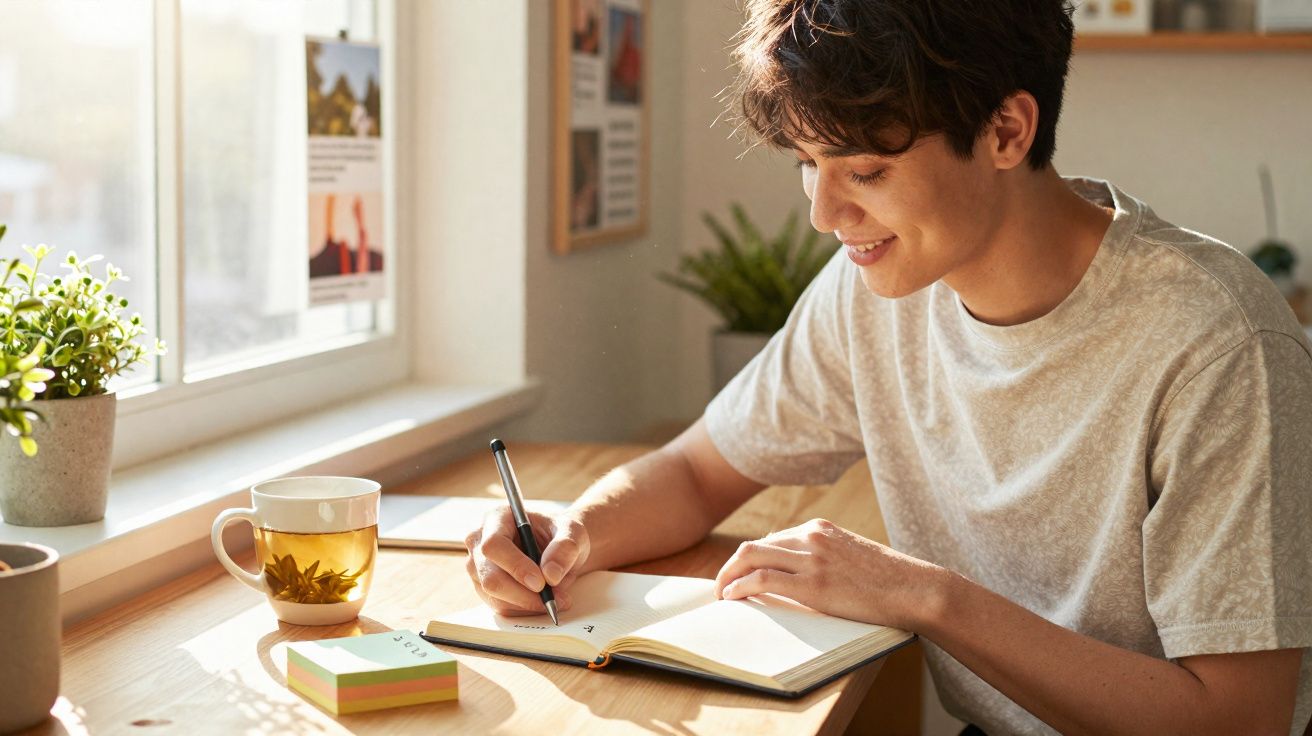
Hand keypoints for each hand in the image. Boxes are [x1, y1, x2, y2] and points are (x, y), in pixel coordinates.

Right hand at [464, 506, 589, 616]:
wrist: (558, 547)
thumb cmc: (561, 533)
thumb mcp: (572, 532)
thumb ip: (565, 548)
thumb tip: (550, 575)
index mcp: (497, 518)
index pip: (494, 545)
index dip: (515, 566)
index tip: (541, 582)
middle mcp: (480, 541)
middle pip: (489, 577)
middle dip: (522, 594)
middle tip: (552, 599)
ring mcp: (478, 567)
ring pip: (494, 596)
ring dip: (527, 604)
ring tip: (557, 599)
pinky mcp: (484, 587)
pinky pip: (500, 606)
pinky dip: (524, 609)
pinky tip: (544, 602)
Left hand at [713, 518, 940, 629]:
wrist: (914, 589)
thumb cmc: (888, 581)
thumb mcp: (852, 558)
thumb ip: (825, 558)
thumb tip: (800, 575)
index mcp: (820, 529)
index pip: (771, 541)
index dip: (750, 561)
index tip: (740, 578)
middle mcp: (811, 537)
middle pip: (753, 546)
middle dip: (730, 567)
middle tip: (721, 588)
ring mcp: (812, 559)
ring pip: (750, 557)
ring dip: (727, 576)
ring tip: (722, 596)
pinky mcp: (813, 584)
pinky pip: (763, 579)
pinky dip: (741, 586)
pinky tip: (732, 598)